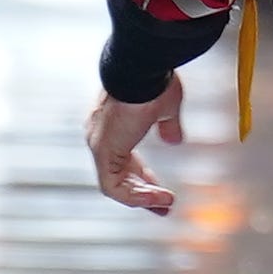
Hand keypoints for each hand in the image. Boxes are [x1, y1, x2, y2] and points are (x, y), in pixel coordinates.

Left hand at [86, 79, 192, 218]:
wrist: (143, 68)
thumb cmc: (153, 80)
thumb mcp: (165, 108)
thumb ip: (167, 126)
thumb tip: (173, 140)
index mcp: (112, 124)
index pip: (124, 159)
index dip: (143, 177)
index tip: (161, 189)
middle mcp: (100, 135)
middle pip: (118, 175)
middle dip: (143, 193)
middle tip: (163, 204)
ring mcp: (98, 143)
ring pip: (114, 185)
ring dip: (142, 198)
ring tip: (165, 203)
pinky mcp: (102, 152)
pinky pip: (112, 187)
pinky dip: (134, 196)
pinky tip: (157, 197)